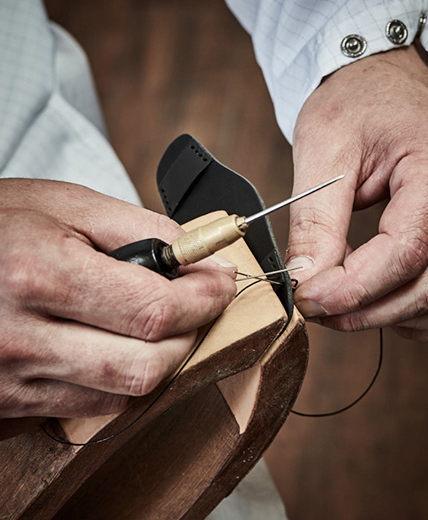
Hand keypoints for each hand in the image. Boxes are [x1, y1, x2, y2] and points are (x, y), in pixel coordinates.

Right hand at [0, 179, 235, 428]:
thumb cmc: (1, 225)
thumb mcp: (66, 204)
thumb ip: (140, 227)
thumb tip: (198, 257)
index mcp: (39, 276)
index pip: (152, 309)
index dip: (203, 299)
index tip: (221, 285)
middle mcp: (22, 340)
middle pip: (146, 365)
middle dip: (189, 333)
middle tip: (197, 305)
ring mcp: (11, 382)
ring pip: (124, 393)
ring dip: (159, 357)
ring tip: (156, 321)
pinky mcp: (9, 406)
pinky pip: (91, 408)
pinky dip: (121, 379)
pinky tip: (116, 345)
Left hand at [287, 44, 427, 340]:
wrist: (383, 81)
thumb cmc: (355, 103)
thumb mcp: (323, 150)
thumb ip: (316, 221)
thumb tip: (307, 280)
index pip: (405, 253)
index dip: (352, 289)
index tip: (306, 298)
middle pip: (426, 287)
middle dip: (363, 310)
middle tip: (314, 307)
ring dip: (387, 316)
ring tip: (340, 302)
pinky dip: (421, 316)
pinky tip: (383, 306)